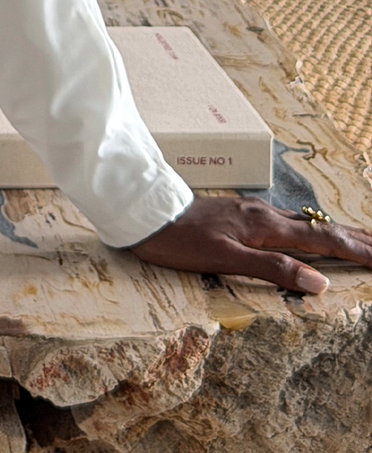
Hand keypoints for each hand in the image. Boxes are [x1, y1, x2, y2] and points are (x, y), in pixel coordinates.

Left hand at [128, 195, 371, 292]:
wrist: (144, 211)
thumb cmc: (180, 240)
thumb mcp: (226, 260)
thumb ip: (274, 270)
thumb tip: (321, 283)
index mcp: (267, 227)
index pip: (325, 241)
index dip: (358, 251)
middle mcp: (265, 216)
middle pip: (322, 228)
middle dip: (357, 238)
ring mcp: (252, 213)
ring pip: (306, 223)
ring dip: (337, 233)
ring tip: (360, 240)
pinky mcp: (240, 215)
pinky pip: (288, 222)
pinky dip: (312, 230)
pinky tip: (309, 234)